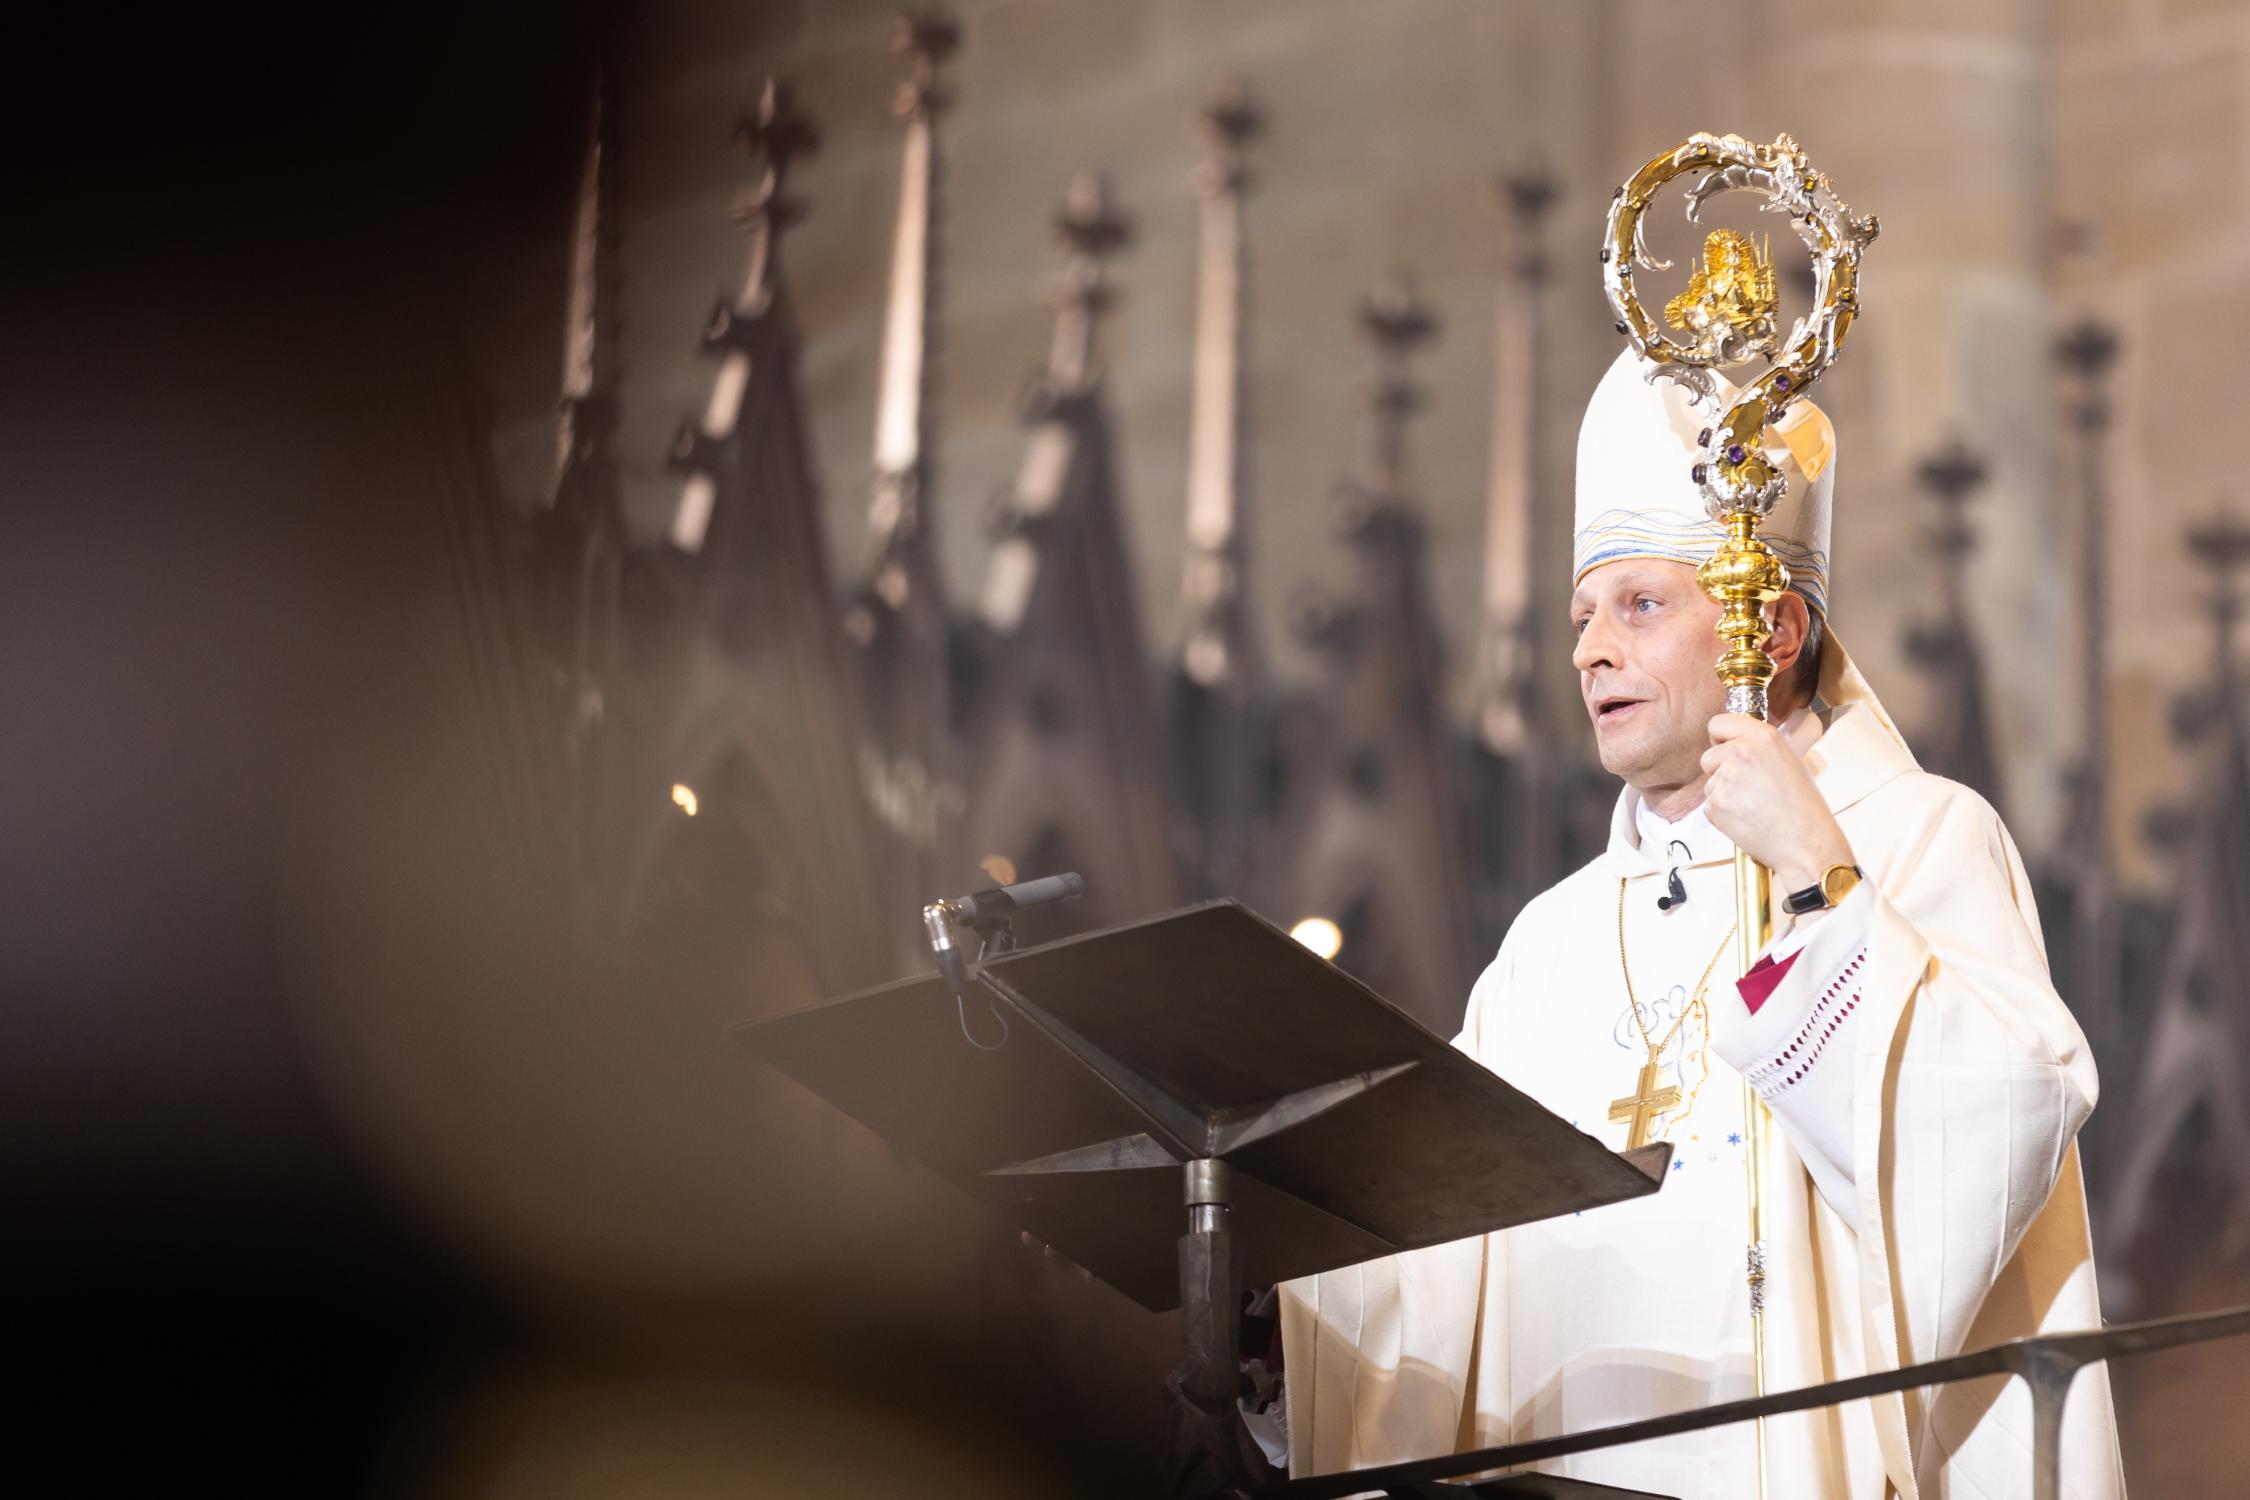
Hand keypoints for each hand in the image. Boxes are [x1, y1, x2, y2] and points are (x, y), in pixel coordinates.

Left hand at [1700, 713, 1854, 896]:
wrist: (1806, 842)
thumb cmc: (1803, 806)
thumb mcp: (1787, 760)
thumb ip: (1758, 748)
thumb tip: (1732, 743)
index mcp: (1762, 737)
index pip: (1717, 723)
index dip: (1719, 739)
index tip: (1726, 748)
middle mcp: (1741, 752)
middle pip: (1708, 756)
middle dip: (1720, 770)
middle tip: (1748, 787)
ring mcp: (1726, 778)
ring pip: (1709, 782)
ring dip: (1723, 794)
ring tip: (1752, 806)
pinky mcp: (1716, 805)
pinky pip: (1709, 805)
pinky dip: (1722, 814)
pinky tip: (1746, 819)